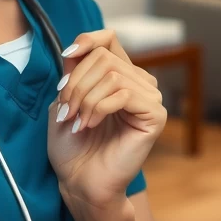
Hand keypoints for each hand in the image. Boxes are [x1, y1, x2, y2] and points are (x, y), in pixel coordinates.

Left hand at [48, 30, 165, 214]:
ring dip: (85, 99)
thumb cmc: (72, 146)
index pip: (109, 38)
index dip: (88, 40)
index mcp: (119, 74)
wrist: (80, 182)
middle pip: (103, 58)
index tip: (66, 56)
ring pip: (112, 75)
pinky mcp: (155, 115)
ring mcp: (150, 97)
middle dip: (76, 83)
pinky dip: (99, 108)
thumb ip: (73, 71)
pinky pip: (124, 94)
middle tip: (65, 110)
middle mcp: (139, 81)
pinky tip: (89, 125)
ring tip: (75, 121)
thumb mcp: (64, 99)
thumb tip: (78, 48)